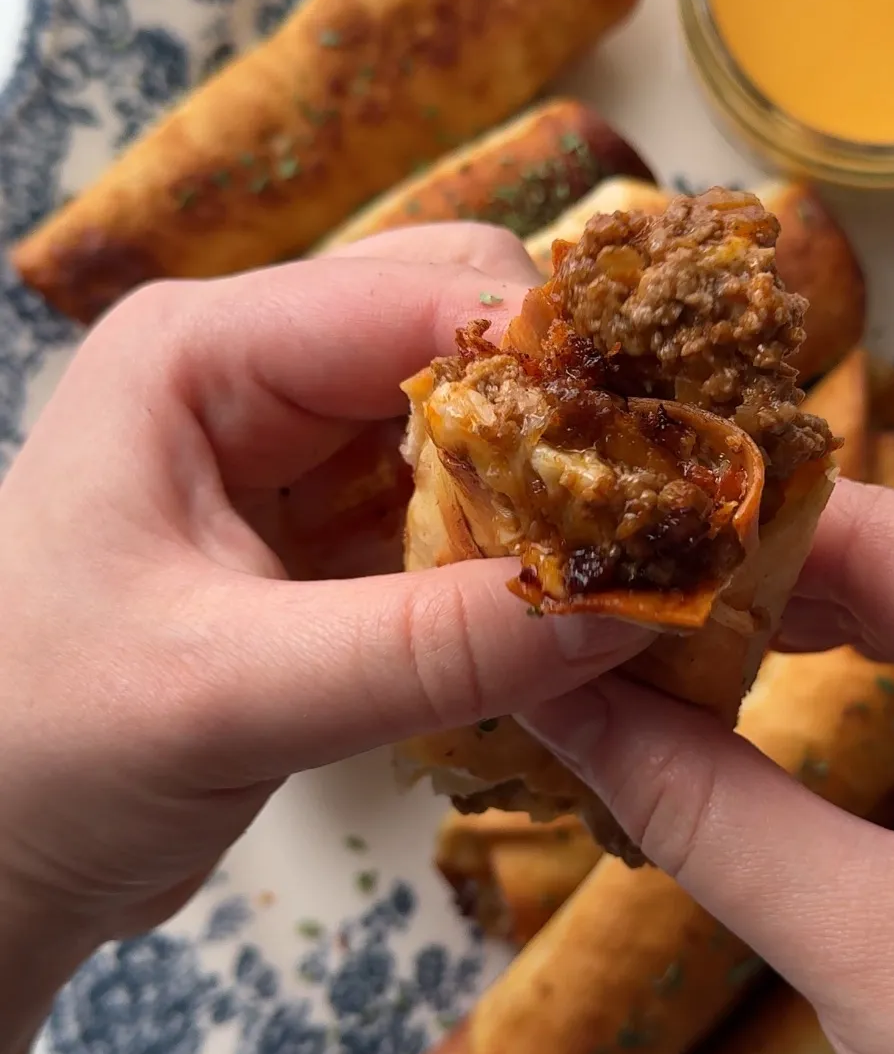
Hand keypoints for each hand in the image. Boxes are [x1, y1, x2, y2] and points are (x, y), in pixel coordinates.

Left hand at [0, 227, 644, 1053]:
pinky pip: (462, 513)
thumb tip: (627, 605)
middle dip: (571, 416)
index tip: (671, 446)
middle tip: (670, 506)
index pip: (421, 297)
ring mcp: (297, 457)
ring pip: (478, 426)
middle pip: (466, 338)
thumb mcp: (227, 693)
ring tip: (646, 558)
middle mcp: (256, 376)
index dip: (557, 359)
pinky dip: (526, 555)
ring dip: (559, 491)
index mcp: (199, 353)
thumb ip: (426, 649)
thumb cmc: (37, 756)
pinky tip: (577, 611)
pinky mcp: (328, 538)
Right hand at [522, 479, 893, 1053]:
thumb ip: (696, 797)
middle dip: (765, 593)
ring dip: (813, 637)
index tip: (612, 548)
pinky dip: (877, 688)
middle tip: (616, 608)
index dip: (740, 537)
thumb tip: (556, 693)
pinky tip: (777, 694)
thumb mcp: (858, 936)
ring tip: (673, 647)